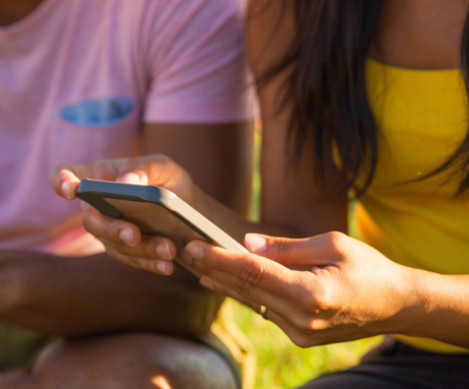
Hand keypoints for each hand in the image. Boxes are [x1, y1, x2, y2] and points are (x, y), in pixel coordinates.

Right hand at [50, 155, 198, 275]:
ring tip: (169, 249)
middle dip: (111, 229)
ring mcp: (107, 231)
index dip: (61, 182)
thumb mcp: (162, 167)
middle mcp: (95, 206)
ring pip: (114, 245)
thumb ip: (143, 168)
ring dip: (141, 249)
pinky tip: (167, 265)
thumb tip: (125, 182)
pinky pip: (131, 260)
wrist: (187, 208)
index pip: (66, 176)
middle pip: (90, 220)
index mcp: (98, 177)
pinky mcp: (123, 251)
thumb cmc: (166, 179)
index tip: (71, 189)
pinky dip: (149, 263)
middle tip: (134, 234)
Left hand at [181, 232, 422, 346]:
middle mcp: (301, 318)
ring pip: (251, 301)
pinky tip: (218, 281)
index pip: (254, 272)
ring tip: (193, 263)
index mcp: (311, 294)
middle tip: (182, 250)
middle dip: (211, 268)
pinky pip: (263, 310)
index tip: (194, 246)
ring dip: (221, 282)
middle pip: (245, 288)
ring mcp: (299, 332)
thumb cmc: (369, 268)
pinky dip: (243, 294)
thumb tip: (246, 242)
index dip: (220, 258)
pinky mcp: (299, 337)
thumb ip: (286, 247)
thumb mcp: (332, 244)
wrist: (397, 305)